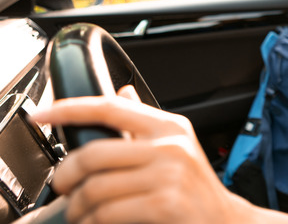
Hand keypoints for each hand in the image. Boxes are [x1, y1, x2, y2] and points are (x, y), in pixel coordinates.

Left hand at [31, 86, 253, 223]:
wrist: (227, 222)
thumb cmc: (197, 189)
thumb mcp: (176, 148)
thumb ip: (144, 123)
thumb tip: (122, 94)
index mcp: (169, 127)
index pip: (111, 107)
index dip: (70, 109)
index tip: (43, 115)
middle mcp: (170, 147)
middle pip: (94, 153)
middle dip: (66, 176)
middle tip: (63, 187)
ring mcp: (169, 175)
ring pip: (96, 188)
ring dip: (77, 207)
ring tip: (79, 212)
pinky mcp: (165, 204)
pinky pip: (108, 212)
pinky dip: (92, 222)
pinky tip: (94, 223)